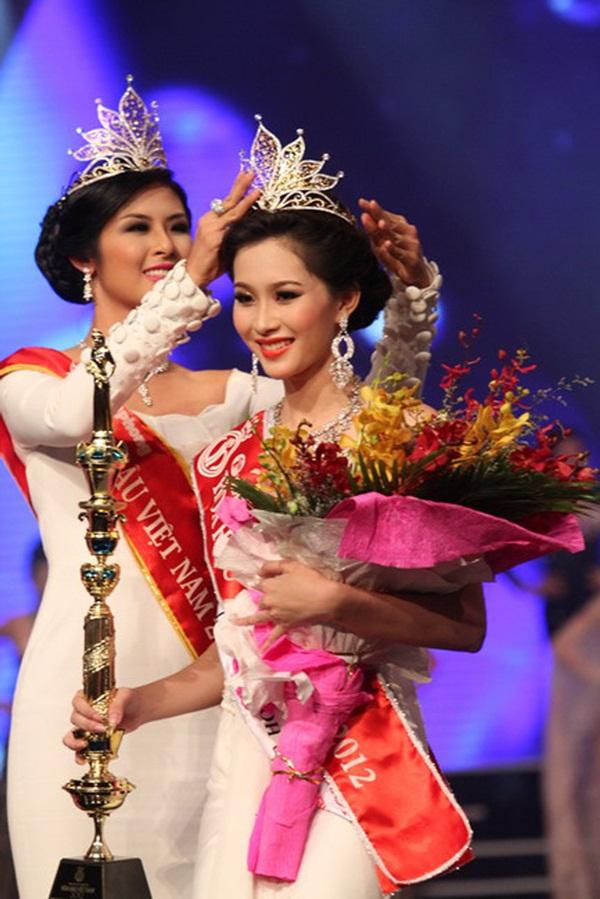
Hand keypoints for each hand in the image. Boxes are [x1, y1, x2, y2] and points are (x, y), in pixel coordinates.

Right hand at [63, 688, 139, 763]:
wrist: (135, 712)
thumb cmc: (127, 700)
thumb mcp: (125, 696)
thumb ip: (118, 706)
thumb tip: (112, 720)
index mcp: (88, 697)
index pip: (78, 702)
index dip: (86, 711)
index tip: (99, 717)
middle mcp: (83, 712)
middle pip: (75, 719)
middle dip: (87, 726)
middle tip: (102, 729)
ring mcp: (85, 727)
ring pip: (71, 736)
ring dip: (75, 742)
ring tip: (85, 745)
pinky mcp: (90, 740)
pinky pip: (79, 750)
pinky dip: (79, 755)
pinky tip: (84, 759)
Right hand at [186, 171, 260, 286]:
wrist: (194, 275)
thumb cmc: (210, 263)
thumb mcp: (223, 244)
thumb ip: (233, 234)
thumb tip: (250, 227)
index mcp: (210, 221)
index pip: (226, 203)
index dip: (236, 190)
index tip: (245, 177)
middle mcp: (209, 221)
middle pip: (228, 200)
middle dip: (240, 185)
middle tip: (250, 172)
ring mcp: (211, 228)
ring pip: (231, 209)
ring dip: (244, 196)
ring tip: (256, 186)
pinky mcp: (214, 237)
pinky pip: (232, 223)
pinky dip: (242, 212)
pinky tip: (251, 207)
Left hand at [234, 560, 340, 647]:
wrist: (325, 599)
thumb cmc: (310, 580)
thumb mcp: (292, 566)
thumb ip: (273, 566)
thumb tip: (259, 571)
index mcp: (269, 586)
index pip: (261, 583)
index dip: (267, 581)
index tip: (274, 581)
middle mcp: (269, 601)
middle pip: (261, 599)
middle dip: (266, 597)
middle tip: (279, 595)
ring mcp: (275, 615)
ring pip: (258, 617)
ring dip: (245, 620)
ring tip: (233, 622)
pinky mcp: (285, 625)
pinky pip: (273, 636)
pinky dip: (267, 644)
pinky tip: (261, 652)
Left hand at [359, 198, 429, 287]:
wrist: (415, 275)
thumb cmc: (397, 257)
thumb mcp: (382, 244)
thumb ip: (373, 231)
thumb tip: (364, 215)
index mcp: (400, 226)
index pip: (385, 216)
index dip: (374, 209)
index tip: (362, 202)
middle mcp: (407, 232)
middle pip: (390, 223)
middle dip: (380, 215)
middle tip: (371, 206)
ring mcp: (411, 245)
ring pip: (395, 238)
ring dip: (387, 230)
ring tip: (379, 223)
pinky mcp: (412, 259)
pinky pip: (400, 254)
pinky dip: (393, 250)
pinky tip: (387, 245)